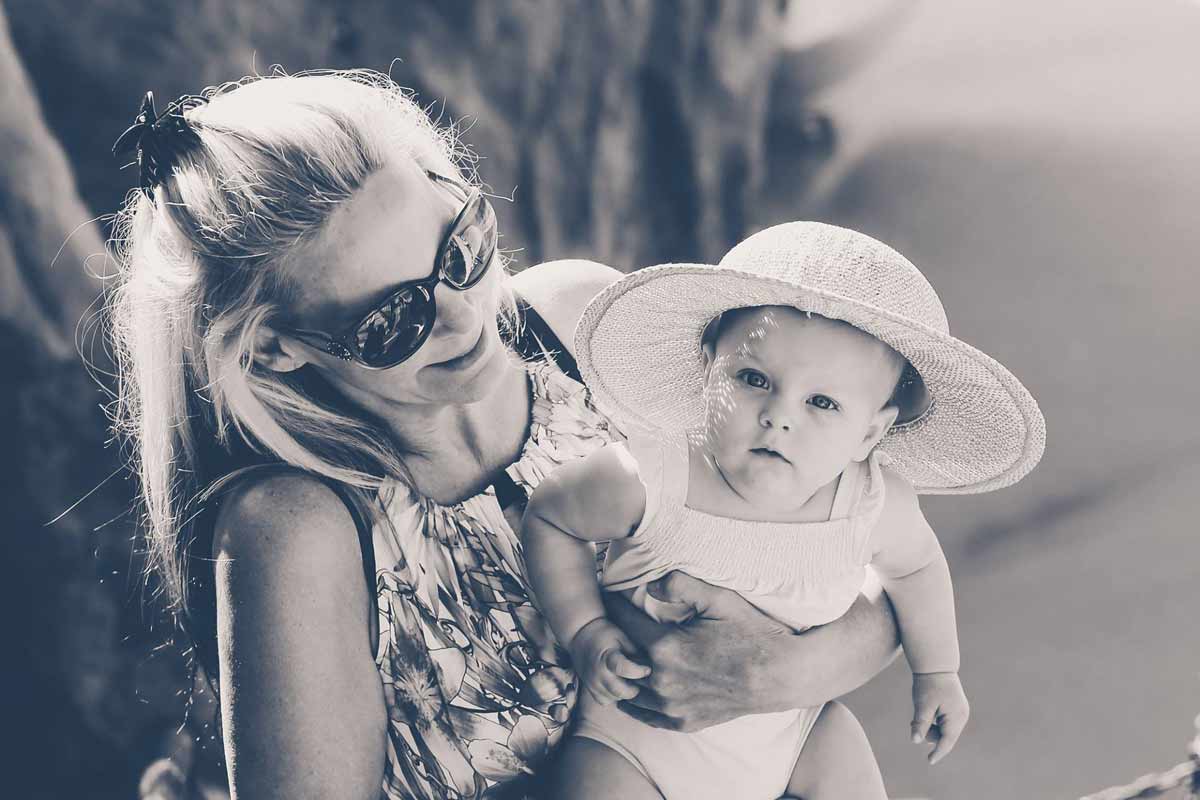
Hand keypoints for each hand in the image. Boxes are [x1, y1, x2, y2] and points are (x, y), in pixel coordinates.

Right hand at [569, 617, 650, 705]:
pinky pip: (604, 700)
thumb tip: (650, 665)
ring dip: (624, 693)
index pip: (624, 669)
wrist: (579, 634)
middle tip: (639, 678)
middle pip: (620, 691)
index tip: (647, 669)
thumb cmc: (604, 633)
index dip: (639, 671)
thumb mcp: (621, 636)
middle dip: (634, 688)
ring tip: (628, 680)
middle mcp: (597, 673)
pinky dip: (613, 696)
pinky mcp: (589, 688)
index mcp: (606, 657)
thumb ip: (635, 652)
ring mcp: (592, 682)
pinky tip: (617, 684)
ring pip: (614, 698)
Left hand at [605, 571, 793, 731]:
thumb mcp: (718, 599)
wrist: (779, 675)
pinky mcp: (683, 721)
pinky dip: (635, 699)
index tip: (612, 594)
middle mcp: (662, 681)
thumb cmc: (751, 633)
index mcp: (665, 648)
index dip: (614, 604)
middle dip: (614, 637)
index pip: (622, 622)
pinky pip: (645, 714)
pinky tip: (635, 685)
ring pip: (627, 689)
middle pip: (618, 657)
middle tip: (615, 622)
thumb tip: (649, 584)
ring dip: (622, 669)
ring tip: (622, 652)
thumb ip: (679, 585)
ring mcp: (671, 706)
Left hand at [911, 671, 968, 763]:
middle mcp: (962, 716)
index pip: (947, 741)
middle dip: (931, 735)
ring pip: (945, 730)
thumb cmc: (928, 684)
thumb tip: (915, 741)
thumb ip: (920, 724)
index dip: (938, 752)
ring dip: (932, 728)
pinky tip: (925, 714)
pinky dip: (935, 722)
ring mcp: (960, 712)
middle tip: (914, 724)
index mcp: (956, 716)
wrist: (936, 665)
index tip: (929, 761)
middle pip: (946, 736)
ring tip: (918, 716)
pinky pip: (946, 722)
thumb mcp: (922, 705)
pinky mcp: (956, 708)